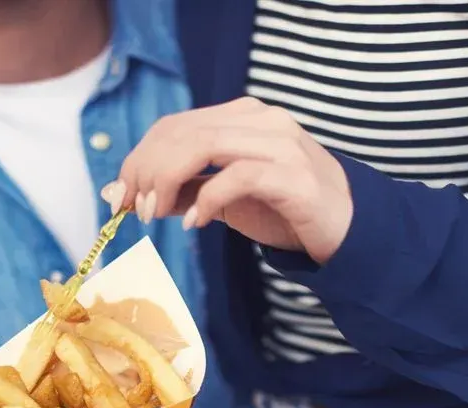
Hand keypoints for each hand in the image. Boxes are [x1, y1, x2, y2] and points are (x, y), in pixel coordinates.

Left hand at [103, 97, 354, 263]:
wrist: (347, 229)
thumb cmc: (284, 212)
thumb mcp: (224, 199)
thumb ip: (182, 191)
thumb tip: (123, 194)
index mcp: (242, 117)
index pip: (175, 125)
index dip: (139, 158)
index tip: (119, 196)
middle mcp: (260, 120)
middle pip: (182, 132)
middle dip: (146, 171)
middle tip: (131, 209)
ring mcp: (279, 144)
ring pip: (203, 144)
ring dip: (168, 182)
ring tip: (155, 216)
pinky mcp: (292, 176)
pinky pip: (236, 177)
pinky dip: (207, 200)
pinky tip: (197, 224)